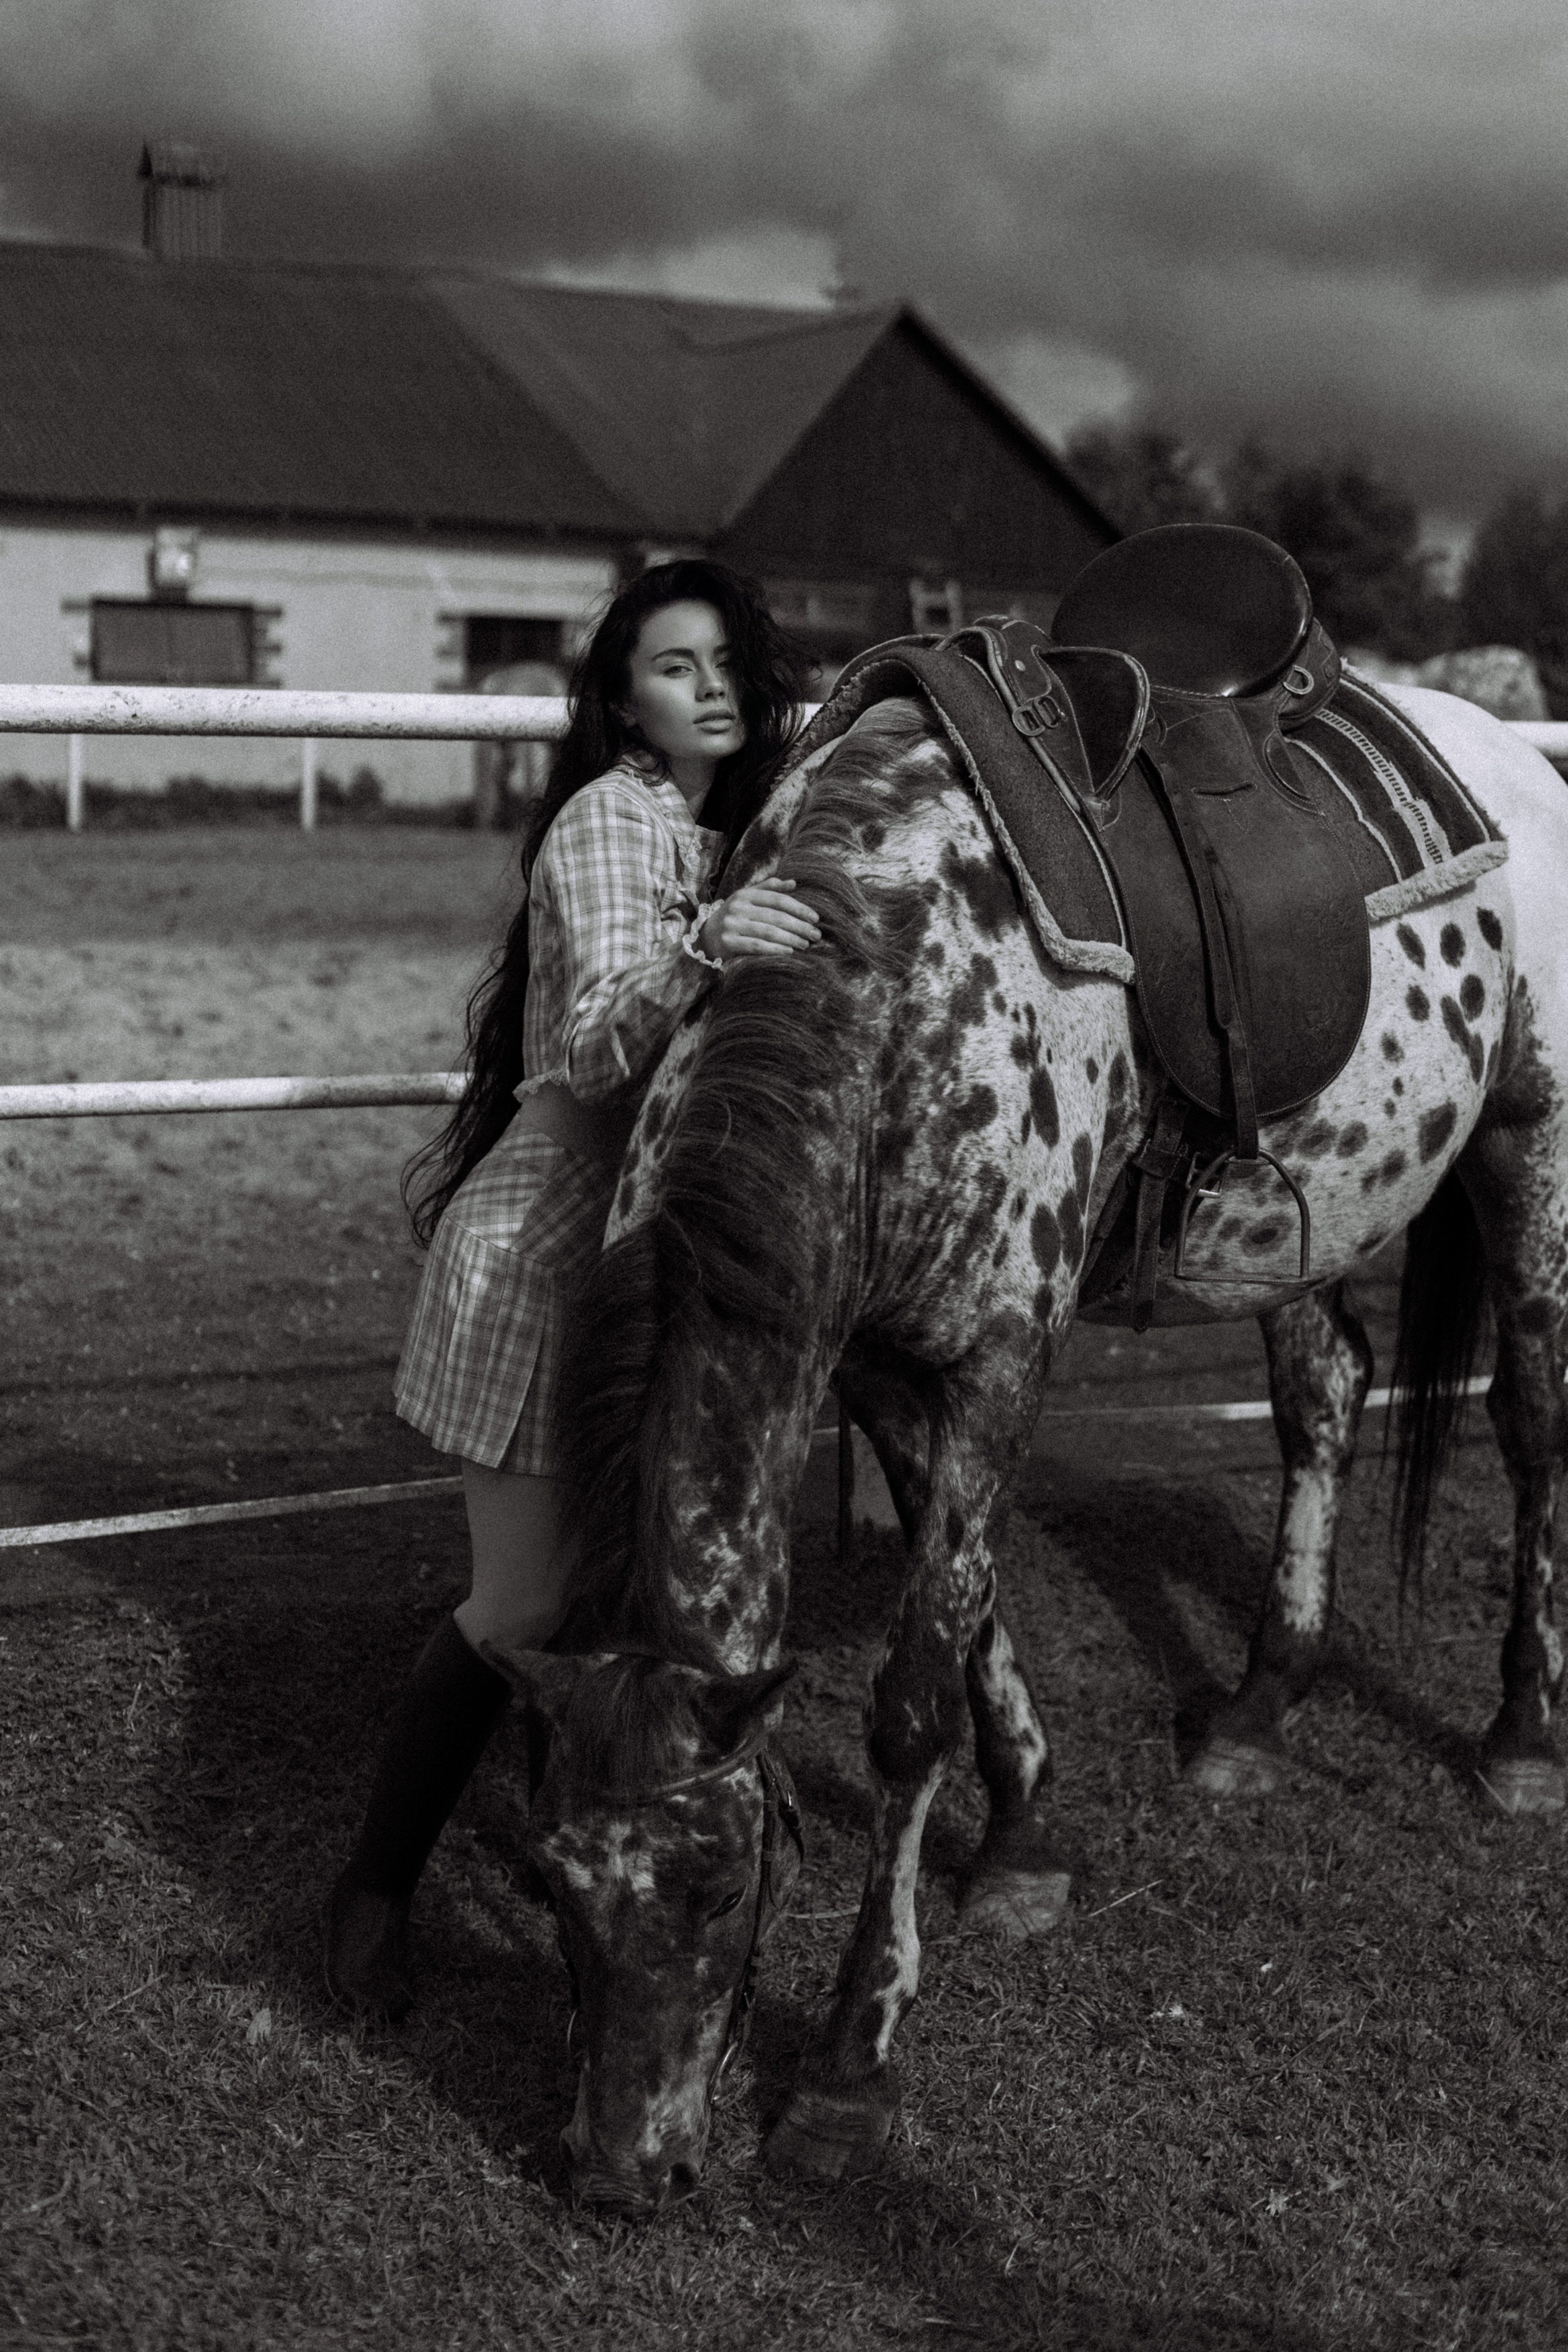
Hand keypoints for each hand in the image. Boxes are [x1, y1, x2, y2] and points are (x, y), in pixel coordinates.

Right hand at [702, 879, 821, 961]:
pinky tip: (790, 951)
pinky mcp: (728, 942)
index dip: (799, 908)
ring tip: (806, 944)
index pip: (778, 899)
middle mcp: (738, 907)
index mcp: (746, 894)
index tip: (815, 918)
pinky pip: (756, 946)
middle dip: (799, 926)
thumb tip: (793, 883)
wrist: (705, 936)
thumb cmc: (734, 917)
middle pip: (775, 916)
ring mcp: (732, 925)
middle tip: (816, 935)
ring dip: (791, 939)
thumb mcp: (747, 898)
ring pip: (768, 931)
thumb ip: (769, 889)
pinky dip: (775, 949)